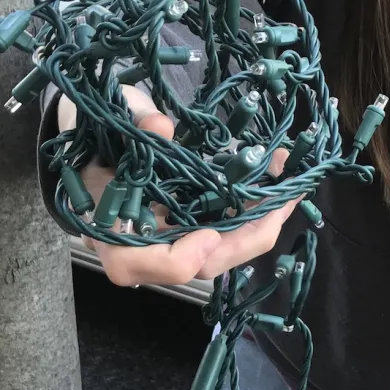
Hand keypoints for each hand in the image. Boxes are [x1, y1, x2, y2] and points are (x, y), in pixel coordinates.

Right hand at [57, 88, 298, 286]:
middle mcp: (140, 246)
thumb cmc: (100, 132)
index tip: (208, 234)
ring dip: (259, 225)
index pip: (131, 267)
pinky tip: (279, 185)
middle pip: (197, 267)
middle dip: (246, 238)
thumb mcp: (113, 122)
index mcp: (104, 228)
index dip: (175, 259)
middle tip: (281, 200)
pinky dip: (254, 213)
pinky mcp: (191, 229)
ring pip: (220, 253)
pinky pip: (227, 233)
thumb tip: (162, 126)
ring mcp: (170, 241)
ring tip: (289, 188)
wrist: (100, 137)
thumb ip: (134, 124)